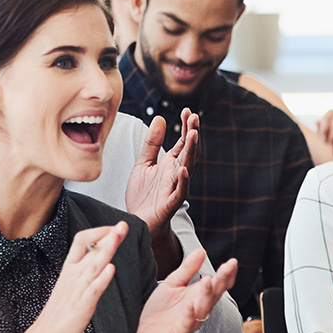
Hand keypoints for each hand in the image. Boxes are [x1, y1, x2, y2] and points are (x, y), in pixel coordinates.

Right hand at [33, 223, 127, 332]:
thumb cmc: (61, 311)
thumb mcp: (73, 282)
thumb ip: (86, 267)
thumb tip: (101, 251)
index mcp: (70, 269)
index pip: (82, 241)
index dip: (99, 231)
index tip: (115, 226)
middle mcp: (73, 276)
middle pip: (89, 249)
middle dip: (107, 235)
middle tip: (122, 225)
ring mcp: (77, 290)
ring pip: (93, 265)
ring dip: (106, 250)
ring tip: (117, 236)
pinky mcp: (81, 306)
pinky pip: (92, 290)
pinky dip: (102, 279)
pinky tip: (111, 269)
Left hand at [125, 112, 196, 234]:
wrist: (138, 221)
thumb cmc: (143, 194)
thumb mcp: (144, 163)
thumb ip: (152, 143)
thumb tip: (160, 118)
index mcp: (171, 164)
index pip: (182, 142)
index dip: (186, 127)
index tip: (188, 111)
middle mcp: (176, 174)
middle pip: (188, 152)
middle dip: (192, 134)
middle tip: (194, 117)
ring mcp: (176, 187)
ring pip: (187, 168)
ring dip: (191, 151)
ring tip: (193, 135)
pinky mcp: (171, 203)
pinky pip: (179, 191)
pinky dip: (182, 181)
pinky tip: (182, 169)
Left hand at [132, 249, 237, 332]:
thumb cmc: (161, 308)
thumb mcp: (173, 283)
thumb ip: (188, 268)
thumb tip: (202, 250)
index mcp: (200, 294)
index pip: (218, 283)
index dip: (227, 274)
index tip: (232, 262)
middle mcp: (200, 306)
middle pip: (215, 292)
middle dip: (223, 279)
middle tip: (228, 266)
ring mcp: (192, 319)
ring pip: (204, 307)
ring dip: (207, 294)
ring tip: (208, 280)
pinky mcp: (180, 331)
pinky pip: (188, 322)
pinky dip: (191, 315)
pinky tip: (193, 305)